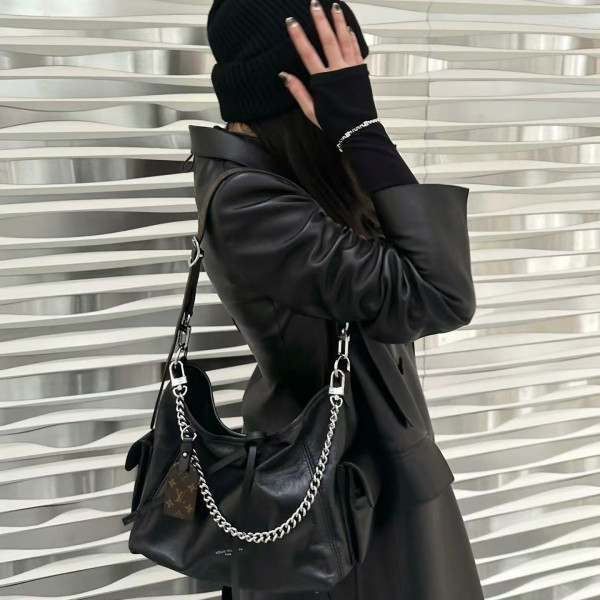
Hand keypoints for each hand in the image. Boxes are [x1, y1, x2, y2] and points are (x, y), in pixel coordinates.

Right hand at [280, 1, 364, 128]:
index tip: (291, 22)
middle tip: (315, 4)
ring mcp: (351, 69)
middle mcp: (338, 71)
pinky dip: (351, 38)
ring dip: (339, 22)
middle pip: (328, 40)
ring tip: (335, 7)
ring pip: (344, 40)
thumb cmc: (334, 122)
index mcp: (323, 80)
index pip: (308, 53)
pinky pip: (356, 50)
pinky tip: (347, 29)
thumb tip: (284, 75)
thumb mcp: (311, 110)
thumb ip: (298, 91)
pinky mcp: (361, 71)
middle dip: (320, 21)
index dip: (299, 37)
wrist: (357, 129)